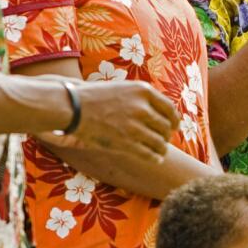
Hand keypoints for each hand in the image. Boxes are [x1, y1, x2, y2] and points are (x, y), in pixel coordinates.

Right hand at [44, 80, 178, 162]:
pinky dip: (155, 157)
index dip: (174, 120)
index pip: (170, 108)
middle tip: (164, 139)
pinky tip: (156, 159)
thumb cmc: (96, 97)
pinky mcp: (125, 142)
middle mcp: (141, 107)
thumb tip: (160, 113)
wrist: (73, 107)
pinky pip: (149, 153)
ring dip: (162, 148)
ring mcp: (134, 126)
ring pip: (160, 142)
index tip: (174, 126)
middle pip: (166, 126)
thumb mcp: (123, 88)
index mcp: (143, 91)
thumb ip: (142, 98)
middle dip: (167, 135)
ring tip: (160, 150)